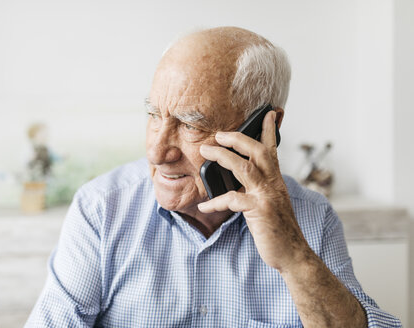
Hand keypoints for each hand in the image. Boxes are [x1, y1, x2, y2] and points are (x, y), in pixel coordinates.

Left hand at [198, 111, 310, 271]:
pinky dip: (215, 201)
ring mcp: (267, 195)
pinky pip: (233, 199)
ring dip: (222, 157)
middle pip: (257, 151)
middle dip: (237, 138)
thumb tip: (239, 181)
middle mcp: (273, 183)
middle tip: (218, 133)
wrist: (292, 253)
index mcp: (275, 180)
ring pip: (244, 167)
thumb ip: (259, 189)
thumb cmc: (278, 228)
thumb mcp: (271, 203)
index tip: (266, 113)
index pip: (272, 150)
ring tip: (206, 151)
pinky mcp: (259, 210)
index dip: (269, 130)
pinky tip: (204, 205)